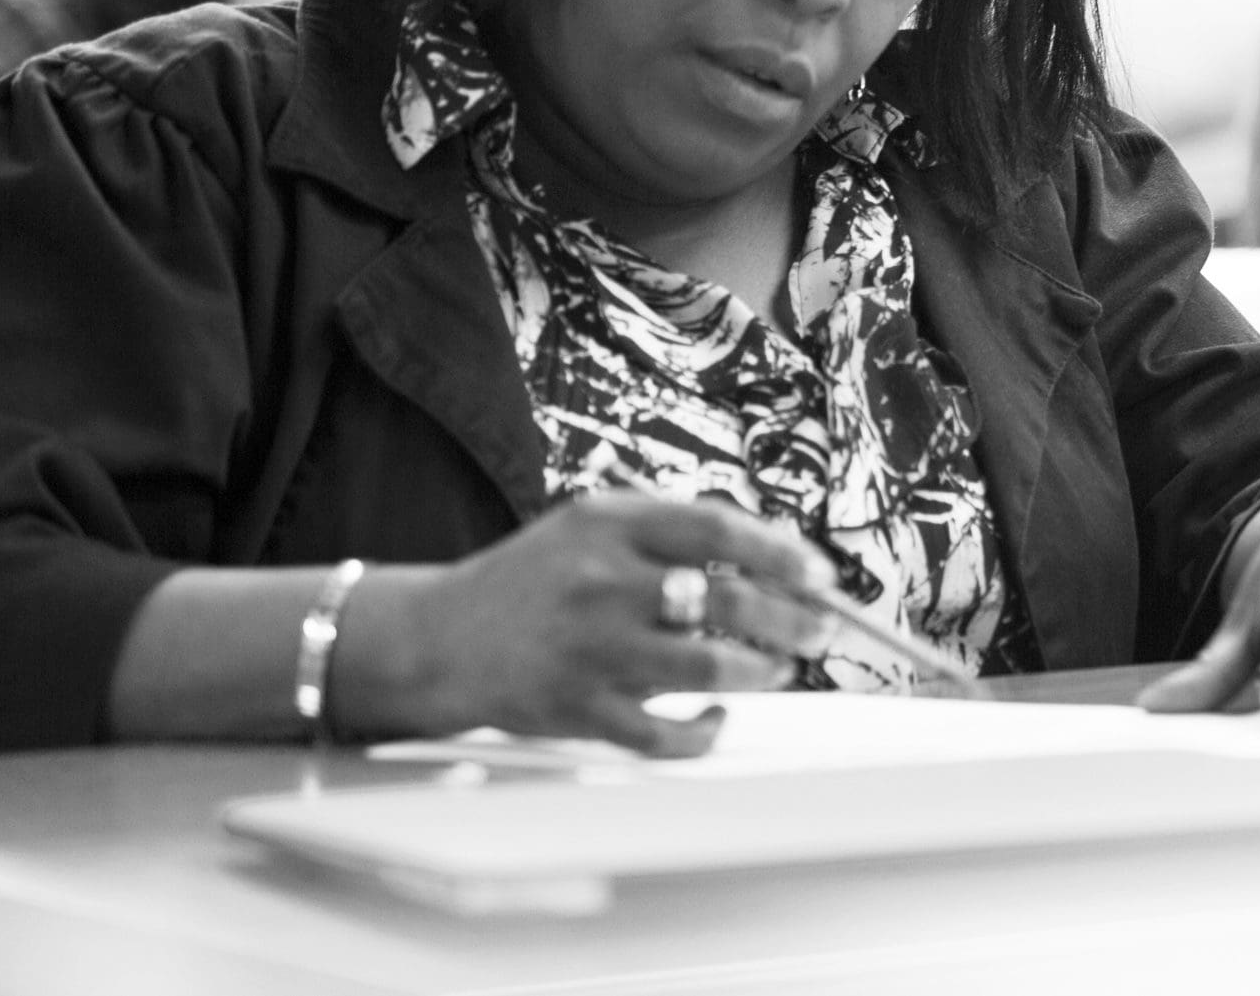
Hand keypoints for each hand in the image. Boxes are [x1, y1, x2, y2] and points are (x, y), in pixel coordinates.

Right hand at [344, 493, 836, 754]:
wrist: (439, 638)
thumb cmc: (535, 579)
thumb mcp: (590, 528)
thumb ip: (669, 533)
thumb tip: (772, 559)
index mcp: (607, 525)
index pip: (718, 530)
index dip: (780, 553)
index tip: (818, 574)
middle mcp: (600, 583)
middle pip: (726, 600)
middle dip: (791, 618)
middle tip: (820, 629)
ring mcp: (589, 649)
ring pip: (709, 668)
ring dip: (762, 670)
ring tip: (780, 666)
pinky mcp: (577, 710)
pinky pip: (666, 733)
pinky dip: (707, 730)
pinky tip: (719, 717)